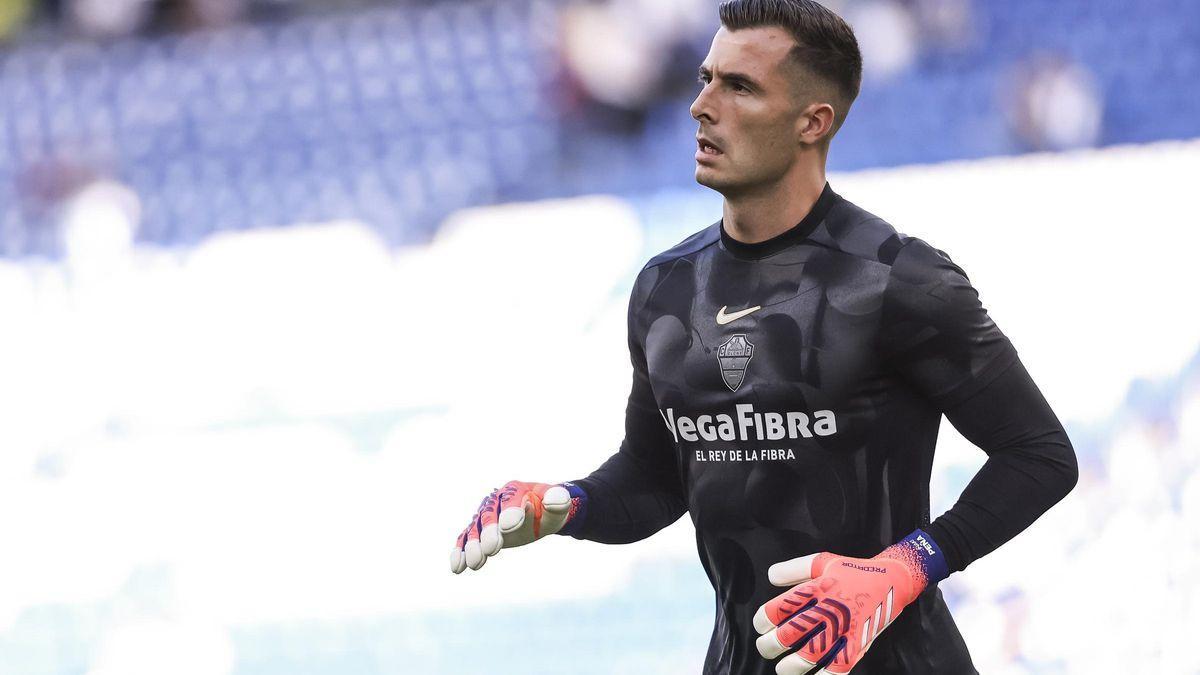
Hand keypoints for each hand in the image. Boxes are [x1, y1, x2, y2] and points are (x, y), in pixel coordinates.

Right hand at [449, 480, 583, 573]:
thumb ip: (559, 501)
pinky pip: (466, 540)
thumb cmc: (550, 508)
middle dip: (489, 532)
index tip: (509, 527)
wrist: (540, 512)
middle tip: (492, 548)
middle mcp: (496, 501)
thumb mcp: (560, 503)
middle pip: (489, 516)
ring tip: (475, 563)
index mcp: (515, 490)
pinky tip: (457, 568)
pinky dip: (460, 552)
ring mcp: (485, 516)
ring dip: (473, 546)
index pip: (512, 501)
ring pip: (475, 529)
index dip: (511, 514)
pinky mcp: (479, 531)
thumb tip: (552, 502)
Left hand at [753, 531, 947, 673]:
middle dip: (771, 644)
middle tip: (765, 647)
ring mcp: (844, 629)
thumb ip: (794, 568)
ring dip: (792, 666)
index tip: (762, 625)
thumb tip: (770, 577)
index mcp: (816, 588)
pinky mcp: (858, 645)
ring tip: (782, 669)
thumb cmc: (853, 570)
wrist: (892, 581)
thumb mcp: (822, 561)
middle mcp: (828, 609)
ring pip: (810, 655)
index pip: (780, 608)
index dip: (764, 619)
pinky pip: (838, 668)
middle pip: (791, 633)